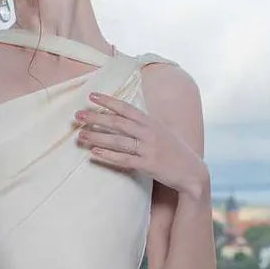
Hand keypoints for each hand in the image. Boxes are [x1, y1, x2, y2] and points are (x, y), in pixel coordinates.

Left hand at [73, 92, 207, 197]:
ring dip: (97, 137)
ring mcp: (148, 149)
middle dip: (96, 118)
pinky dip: (108, 156)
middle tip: (77, 116)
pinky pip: (124, 159)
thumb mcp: (161, 132)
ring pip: (118, 141)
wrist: (192, 172)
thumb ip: (144, 125)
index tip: (91, 96)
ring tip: (80, 136)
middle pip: (118, 122)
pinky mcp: (148, 165)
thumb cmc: (174, 151)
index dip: (108, 101)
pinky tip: (94, 153)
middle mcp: (149, 133)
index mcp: (151, 122)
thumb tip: (126, 118)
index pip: (126, 108)